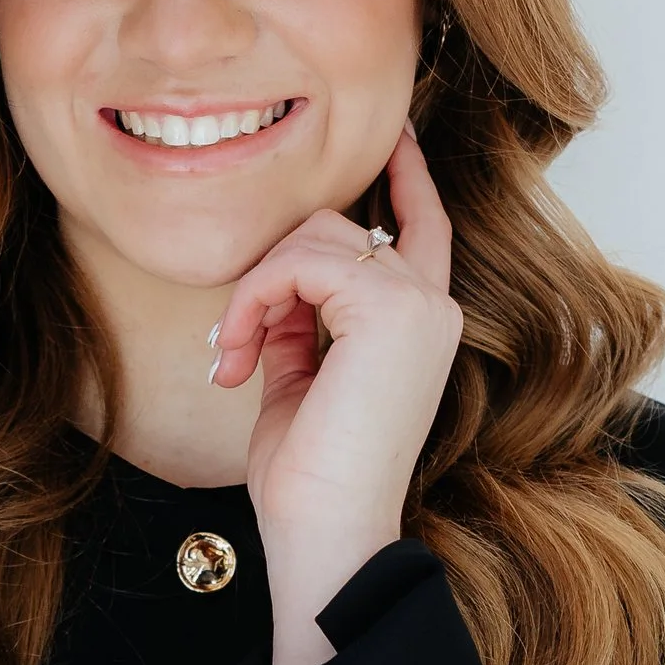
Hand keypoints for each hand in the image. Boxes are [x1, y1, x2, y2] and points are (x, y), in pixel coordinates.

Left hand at [209, 122, 462, 664]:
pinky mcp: (389, 307)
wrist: (326, 530)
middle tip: (233, 345)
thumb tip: (275, 288)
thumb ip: (300, 324)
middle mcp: (432, 305)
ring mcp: (416, 302)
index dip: (408, 177)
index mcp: (422, 324)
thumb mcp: (300, 381)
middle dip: (269, 274)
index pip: (422, 226)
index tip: (395, 134)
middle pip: (337, 227)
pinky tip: (240, 355)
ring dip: (253, 293)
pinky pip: (298, 261)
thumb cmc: (312, 476)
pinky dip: (254, 300)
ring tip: (233, 357)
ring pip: (312, 237)